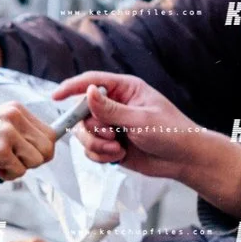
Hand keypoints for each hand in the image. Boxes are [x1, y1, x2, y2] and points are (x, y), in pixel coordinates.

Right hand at [0, 103, 56, 180]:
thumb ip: (20, 131)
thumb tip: (46, 151)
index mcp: (16, 109)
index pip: (50, 133)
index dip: (42, 150)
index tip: (26, 155)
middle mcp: (15, 117)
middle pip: (48, 149)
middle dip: (33, 161)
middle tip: (13, 161)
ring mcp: (8, 133)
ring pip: (37, 161)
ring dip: (20, 168)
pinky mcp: (0, 150)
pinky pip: (20, 172)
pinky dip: (7, 175)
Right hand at [51, 71, 240, 213]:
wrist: (184, 159)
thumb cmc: (171, 132)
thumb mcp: (140, 119)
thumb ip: (111, 109)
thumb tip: (87, 93)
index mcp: (125, 89)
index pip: (92, 82)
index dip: (72, 87)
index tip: (56, 96)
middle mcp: (115, 105)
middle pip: (83, 112)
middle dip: (93, 129)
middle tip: (111, 136)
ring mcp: (111, 125)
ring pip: (84, 133)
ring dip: (96, 145)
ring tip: (117, 150)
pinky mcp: (110, 144)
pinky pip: (90, 149)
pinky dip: (100, 156)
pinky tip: (118, 156)